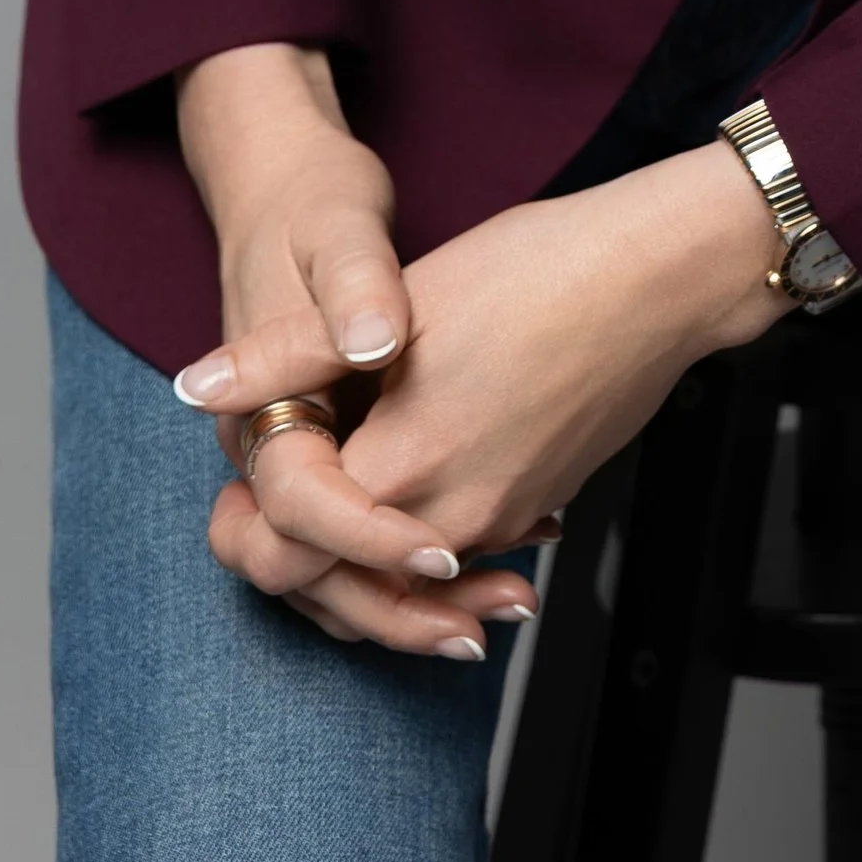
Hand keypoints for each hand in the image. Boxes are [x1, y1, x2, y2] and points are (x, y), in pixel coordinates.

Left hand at [172, 40, 521, 656]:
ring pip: (402, 584)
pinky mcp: (538, 505)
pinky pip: (457, 559)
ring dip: (355, 566)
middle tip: (259, 513)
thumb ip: (290, 357)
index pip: (288, 555)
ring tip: (322, 522)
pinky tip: (408, 503)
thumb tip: (196, 389)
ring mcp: (505, 519)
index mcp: (405, 466)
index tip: (236, 491)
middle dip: (293, 563)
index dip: (246, 532)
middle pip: (341, 592)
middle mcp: (453, 515)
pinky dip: (419, 553)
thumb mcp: (401, 300)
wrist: (665, 276)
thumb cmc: (541, 269)